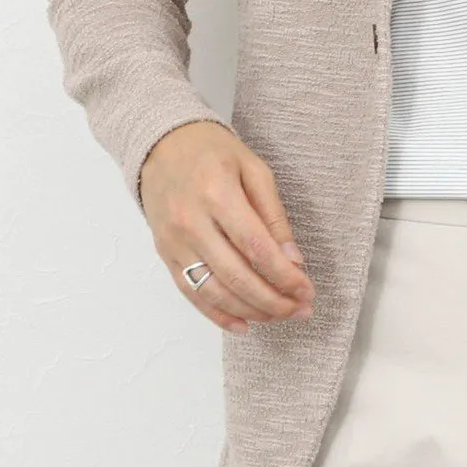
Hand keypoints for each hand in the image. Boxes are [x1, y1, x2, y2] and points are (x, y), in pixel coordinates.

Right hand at [138, 121, 315, 335]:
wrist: (160, 143)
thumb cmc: (213, 152)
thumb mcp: (254, 170)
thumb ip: (274, 216)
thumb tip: (293, 260)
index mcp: (218, 194)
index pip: (257, 248)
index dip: (285, 275)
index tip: (307, 290)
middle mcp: (191, 222)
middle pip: (236, 276)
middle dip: (273, 300)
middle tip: (299, 310)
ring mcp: (174, 242)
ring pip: (214, 290)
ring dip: (250, 311)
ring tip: (278, 316)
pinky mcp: (165, 254)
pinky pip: (190, 292)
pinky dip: (217, 313)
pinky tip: (243, 324)